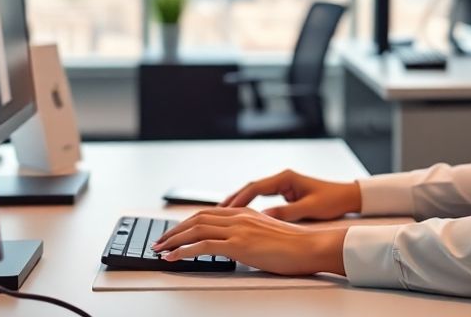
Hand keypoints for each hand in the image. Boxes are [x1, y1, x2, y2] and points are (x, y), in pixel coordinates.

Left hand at [152, 207, 347, 275]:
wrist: (310, 247)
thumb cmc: (295, 246)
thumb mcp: (267, 235)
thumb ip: (249, 235)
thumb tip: (237, 246)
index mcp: (245, 213)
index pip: (208, 214)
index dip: (187, 223)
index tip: (175, 233)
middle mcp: (239, 217)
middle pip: (197, 219)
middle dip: (175, 230)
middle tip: (160, 241)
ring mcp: (238, 230)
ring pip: (195, 230)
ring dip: (173, 240)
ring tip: (159, 249)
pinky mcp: (239, 245)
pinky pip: (203, 246)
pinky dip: (183, 251)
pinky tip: (172, 258)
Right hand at [221, 169, 360, 221]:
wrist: (348, 196)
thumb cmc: (332, 200)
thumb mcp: (309, 208)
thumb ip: (286, 212)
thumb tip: (264, 218)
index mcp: (286, 178)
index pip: (256, 187)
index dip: (239, 199)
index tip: (226, 210)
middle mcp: (282, 178)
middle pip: (250, 187)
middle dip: (233, 199)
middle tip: (215, 212)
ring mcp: (283, 184)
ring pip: (254, 192)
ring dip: (239, 202)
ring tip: (221, 214)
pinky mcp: (285, 192)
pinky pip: (262, 197)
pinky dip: (250, 205)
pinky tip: (241, 215)